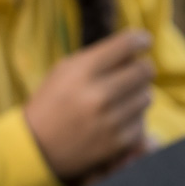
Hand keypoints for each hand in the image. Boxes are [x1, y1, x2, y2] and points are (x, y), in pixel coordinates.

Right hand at [25, 29, 154, 180]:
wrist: (37, 145)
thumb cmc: (51, 101)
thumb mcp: (64, 70)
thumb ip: (96, 58)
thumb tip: (133, 53)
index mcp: (82, 70)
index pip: (126, 45)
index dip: (140, 40)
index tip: (143, 41)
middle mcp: (99, 93)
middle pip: (144, 70)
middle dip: (141, 68)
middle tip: (133, 71)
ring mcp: (110, 119)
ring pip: (147, 95)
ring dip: (137, 93)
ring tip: (120, 97)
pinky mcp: (118, 141)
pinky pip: (142, 120)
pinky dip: (133, 117)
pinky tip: (116, 117)